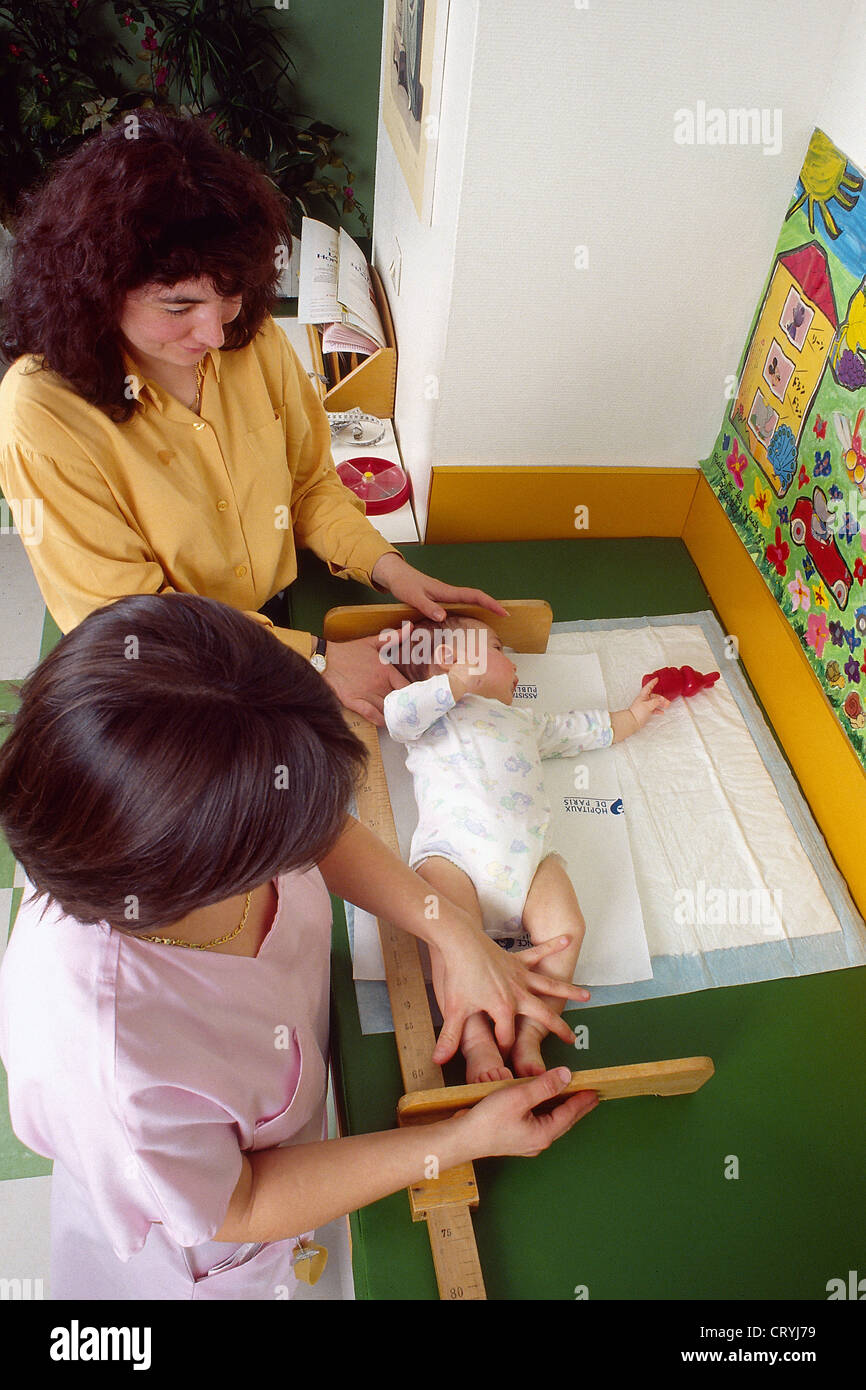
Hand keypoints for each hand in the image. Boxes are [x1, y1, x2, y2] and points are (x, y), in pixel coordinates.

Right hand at [322, 634, 407, 726]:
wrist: (325, 659)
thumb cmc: (349, 652)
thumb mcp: (372, 642)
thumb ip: (394, 637)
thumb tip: (411, 626)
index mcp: (386, 671)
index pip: (407, 688)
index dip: (413, 695)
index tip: (416, 699)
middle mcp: (379, 684)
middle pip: (399, 701)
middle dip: (404, 706)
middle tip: (409, 711)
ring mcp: (367, 694)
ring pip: (388, 710)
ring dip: (394, 714)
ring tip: (400, 718)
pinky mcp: (354, 702)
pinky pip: (373, 716)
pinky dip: (381, 720)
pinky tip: (385, 721)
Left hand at [371, 552, 508, 621]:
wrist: (395, 574)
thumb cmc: (403, 584)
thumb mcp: (413, 597)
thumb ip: (427, 607)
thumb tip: (443, 617)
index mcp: (445, 592)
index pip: (474, 596)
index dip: (490, 603)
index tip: (503, 611)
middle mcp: (448, 593)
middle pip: (476, 597)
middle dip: (491, 605)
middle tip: (504, 616)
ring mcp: (444, 595)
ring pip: (469, 600)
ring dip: (482, 607)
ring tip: (493, 618)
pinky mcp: (439, 598)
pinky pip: (459, 604)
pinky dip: (469, 609)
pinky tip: (469, 618)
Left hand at [432, 931, 592, 1064]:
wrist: (458, 941)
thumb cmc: (457, 975)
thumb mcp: (453, 1010)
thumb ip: (449, 1038)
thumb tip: (438, 1060)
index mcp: (503, 1008)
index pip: (507, 1036)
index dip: (504, 1048)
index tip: (502, 1057)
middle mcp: (517, 993)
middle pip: (542, 1014)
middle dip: (557, 1028)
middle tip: (572, 1040)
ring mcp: (519, 975)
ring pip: (549, 985)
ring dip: (568, 990)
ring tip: (587, 995)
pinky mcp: (515, 959)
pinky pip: (538, 952)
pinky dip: (552, 946)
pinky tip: (567, 939)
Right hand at [457, 1067, 598, 1158]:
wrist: (462, 1138)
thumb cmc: (487, 1120)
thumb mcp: (519, 1097)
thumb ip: (544, 1086)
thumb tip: (566, 1077)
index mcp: (543, 1133)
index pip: (569, 1114)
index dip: (582, 1101)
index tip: (595, 1092)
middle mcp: (538, 1141)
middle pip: (563, 1121)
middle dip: (577, 1107)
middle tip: (591, 1096)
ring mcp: (526, 1141)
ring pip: (551, 1122)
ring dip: (562, 1109)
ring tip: (571, 1097)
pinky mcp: (516, 1137)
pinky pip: (539, 1122)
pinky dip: (547, 1111)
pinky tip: (544, 1104)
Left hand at [628, 678, 668, 728]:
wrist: (632, 721)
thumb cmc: (638, 712)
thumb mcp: (648, 705)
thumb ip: (655, 702)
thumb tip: (661, 700)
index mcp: (643, 696)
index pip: (648, 687)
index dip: (652, 682)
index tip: (656, 679)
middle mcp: (644, 699)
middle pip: (654, 696)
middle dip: (661, 698)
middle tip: (667, 702)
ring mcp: (645, 705)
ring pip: (655, 702)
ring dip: (661, 704)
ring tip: (667, 706)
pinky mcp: (646, 711)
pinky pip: (654, 709)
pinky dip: (658, 710)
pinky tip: (662, 712)